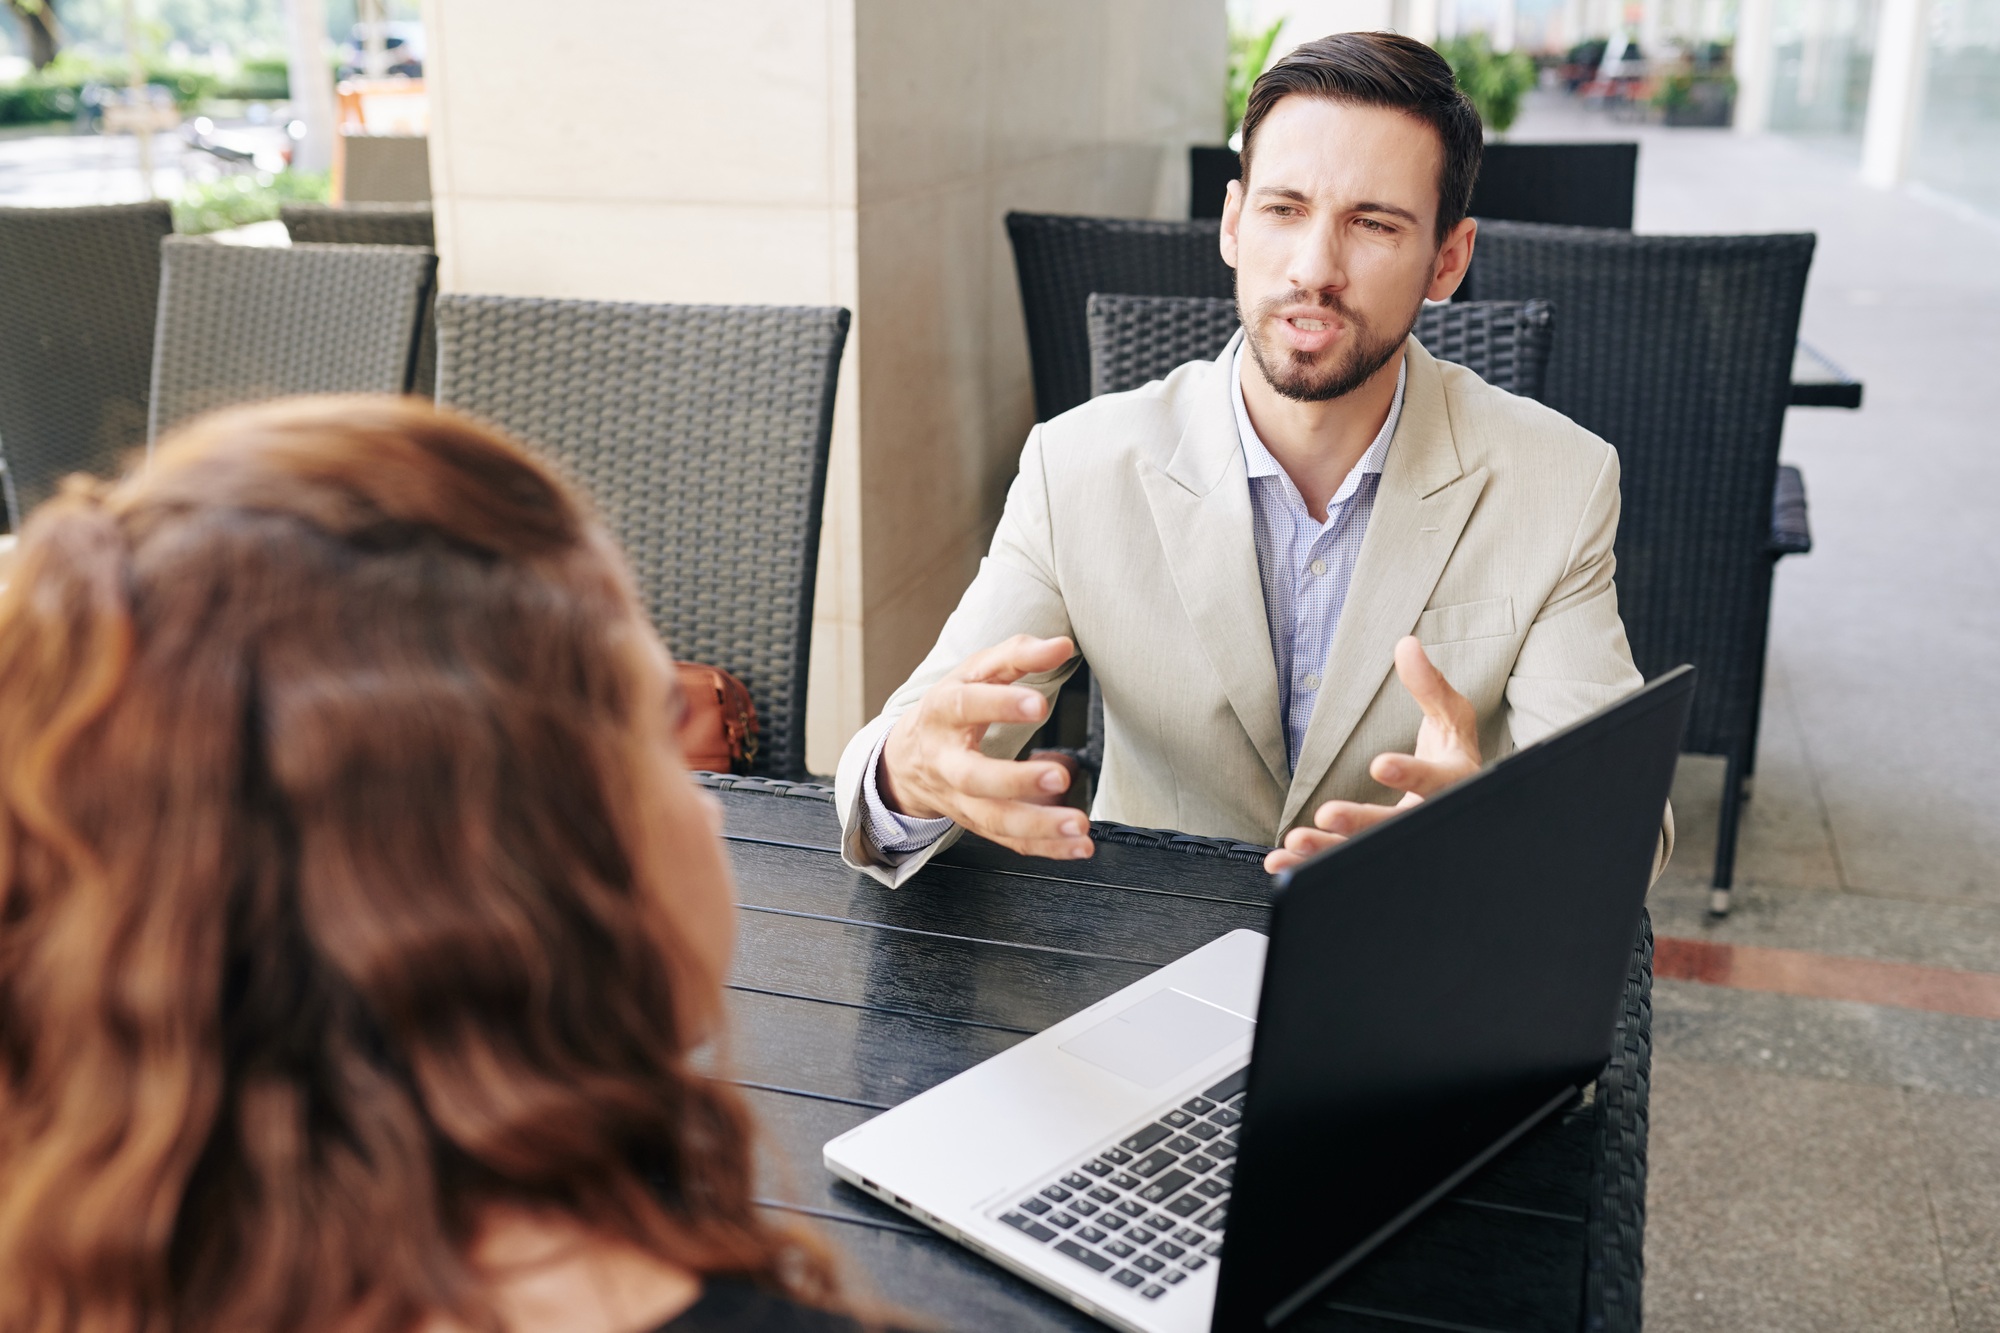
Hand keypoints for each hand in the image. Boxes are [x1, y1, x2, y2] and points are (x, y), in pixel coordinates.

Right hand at [879, 635, 1092, 859]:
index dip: (1001, 704)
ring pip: (993, 819)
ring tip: (1078, 825)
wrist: (906, 759)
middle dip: (1016, 780)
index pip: (966, 705)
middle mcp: (946, 761)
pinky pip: (1010, 840)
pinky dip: (1046, 847)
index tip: (1041, 704)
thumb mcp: (975, 672)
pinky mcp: (977, 823)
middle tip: (1059, 777)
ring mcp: (960, 798)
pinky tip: (1077, 845)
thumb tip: (1061, 646)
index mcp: (942, 712)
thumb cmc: (950, 707)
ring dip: (1038, 825)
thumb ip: (1018, 655)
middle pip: (974, 777)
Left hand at [1263, 635, 1479, 874]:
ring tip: (1293, 842)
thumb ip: (1428, 685)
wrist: (1463, 802)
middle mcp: (1428, 818)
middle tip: (1326, 814)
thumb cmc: (1453, 753)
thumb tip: (1406, 644)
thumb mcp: (1450, 716)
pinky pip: (1344, 862)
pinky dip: (1311, 866)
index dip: (1411, 774)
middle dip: (1360, 822)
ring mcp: (1402, 840)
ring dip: (1327, 851)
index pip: (1435, 780)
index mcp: (1453, 783)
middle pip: (1396, 826)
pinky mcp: (1377, 853)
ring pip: (1366, 851)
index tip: (1380, 763)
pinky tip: (1280, 861)